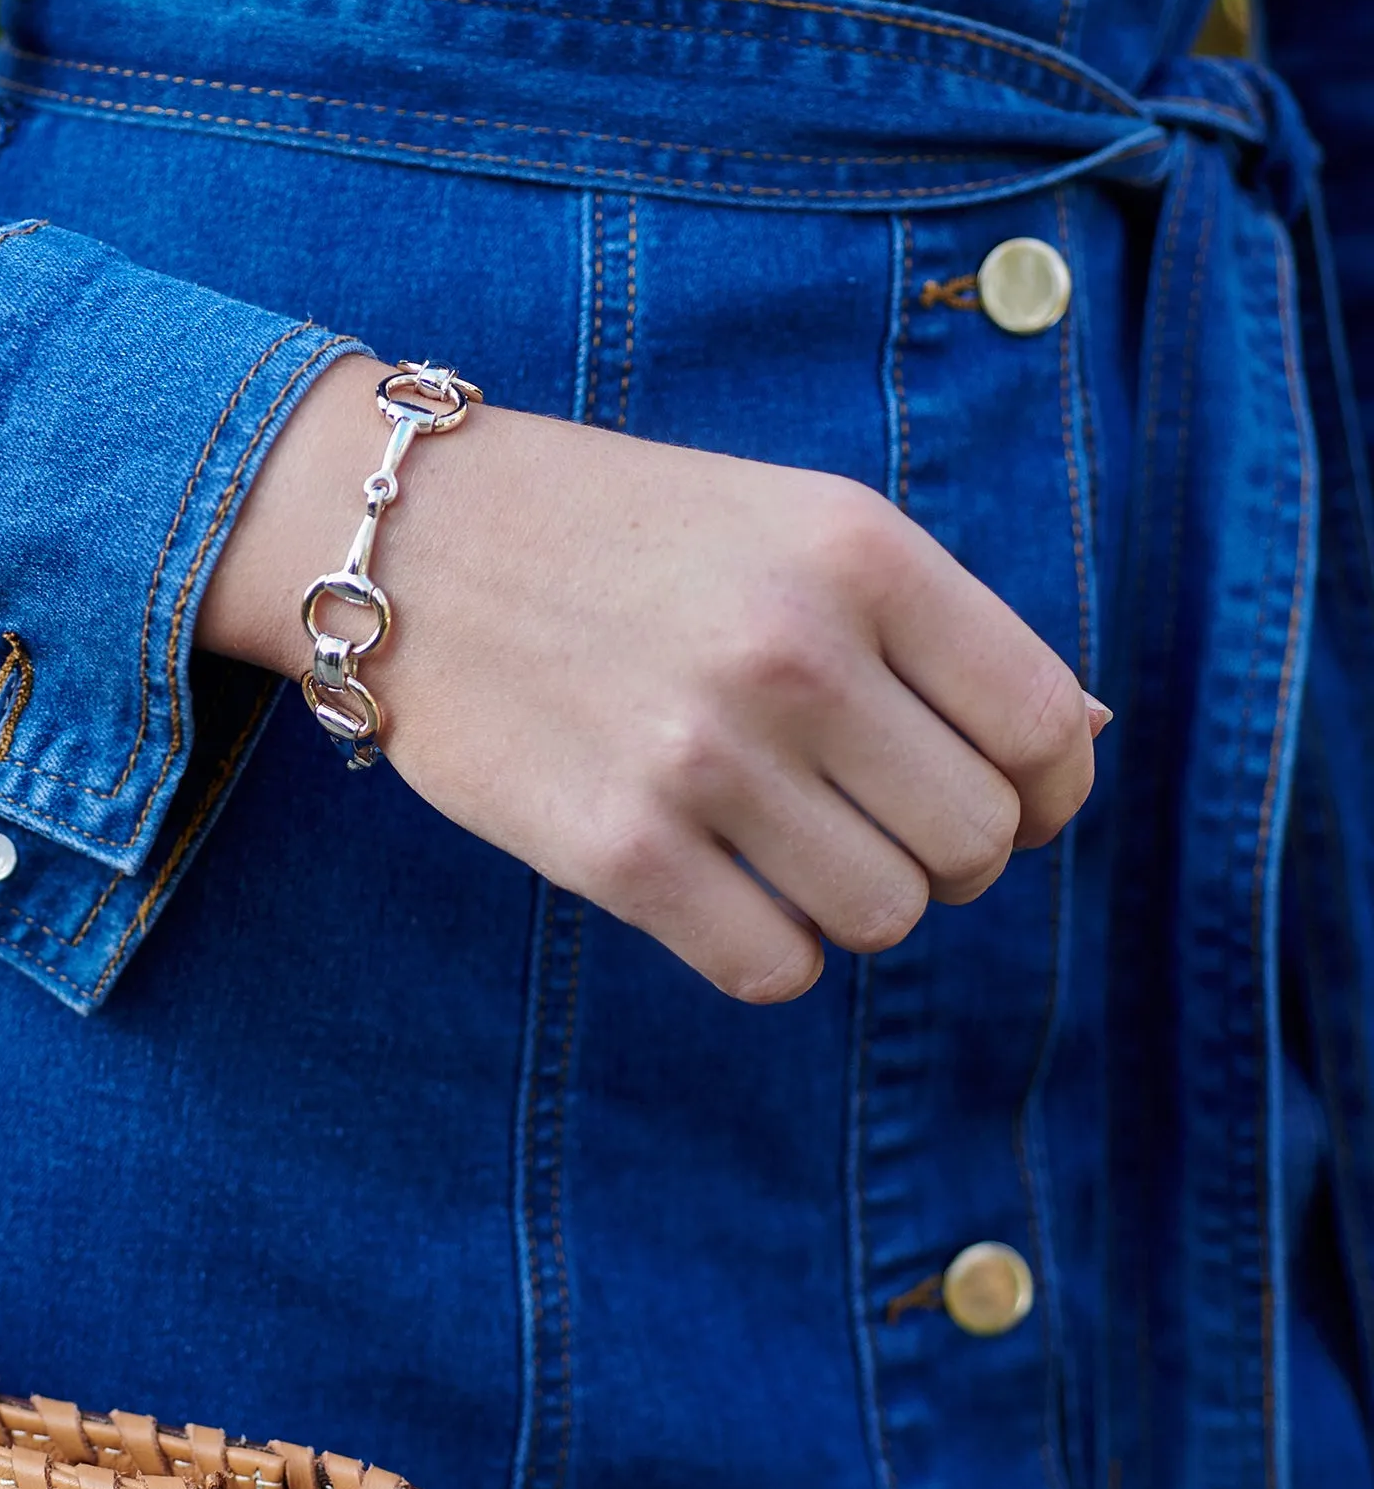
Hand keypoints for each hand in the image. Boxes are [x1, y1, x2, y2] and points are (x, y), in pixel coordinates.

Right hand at [199, 354, 1103, 1002]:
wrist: (408, 536)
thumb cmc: (616, 529)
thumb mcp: (792, 518)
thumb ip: (935, 622)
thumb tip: (1080, 746)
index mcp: (859, 551)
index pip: (1044, 732)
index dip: (1044, 793)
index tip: (998, 801)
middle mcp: (794, 652)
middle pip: (976, 843)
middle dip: (948, 860)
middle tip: (872, 827)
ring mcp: (699, 755)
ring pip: (883, 917)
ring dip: (853, 905)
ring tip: (788, 853)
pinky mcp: (613, 850)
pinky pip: (773, 970)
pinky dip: (770, 951)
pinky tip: (723, 893)